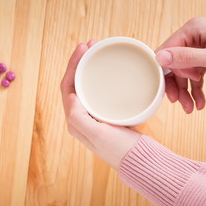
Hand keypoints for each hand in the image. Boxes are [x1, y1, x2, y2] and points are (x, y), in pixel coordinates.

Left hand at [60, 40, 140, 169]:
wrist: (138, 160)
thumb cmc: (119, 150)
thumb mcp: (98, 135)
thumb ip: (79, 118)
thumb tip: (71, 98)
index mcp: (75, 120)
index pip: (67, 86)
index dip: (72, 65)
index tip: (82, 48)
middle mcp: (81, 117)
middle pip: (75, 83)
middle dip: (80, 63)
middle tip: (90, 45)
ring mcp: (93, 116)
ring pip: (86, 86)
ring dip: (89, 68)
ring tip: (97, 52)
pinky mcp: (105, 115)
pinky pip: (98, 91)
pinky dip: (100, 78)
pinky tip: (108, 72)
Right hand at [155, 17, 205, 112]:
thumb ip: (186, 58)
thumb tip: (159, 58)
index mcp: (191, 30)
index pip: (166, 52)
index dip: (167, 73)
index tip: (172, 90)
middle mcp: (191, 36)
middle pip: (174, 65)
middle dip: (177, 86)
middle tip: (180, 103)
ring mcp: (197, 46)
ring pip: (183, 72)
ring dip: (186, 91)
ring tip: (190, 108)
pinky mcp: (203, 55)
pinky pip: (194, 73)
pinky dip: (196, 88)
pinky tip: (199, 102)